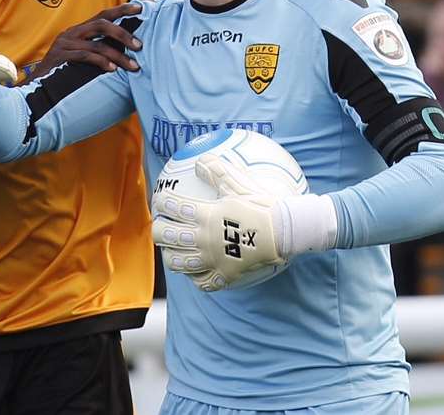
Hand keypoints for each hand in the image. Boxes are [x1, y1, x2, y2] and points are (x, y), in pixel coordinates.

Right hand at [31, 3, 142, 77]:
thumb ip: (97, 50)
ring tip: (133, 66)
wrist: (36, 87)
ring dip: (118, 56)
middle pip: (102, 24)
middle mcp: (71, 33)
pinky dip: (102, 62)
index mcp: (78, 31)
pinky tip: (112, 70)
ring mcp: (64, 44)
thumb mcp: (80, 58)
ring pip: (97, 44)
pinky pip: (85, 56)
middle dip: (123, 33)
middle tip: (139, 46)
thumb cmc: (63, 74)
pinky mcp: (60, 56)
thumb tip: (125, 52)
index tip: (140, 8)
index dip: (121, 10)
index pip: (102, 15)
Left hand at [151, 154, 285, 291]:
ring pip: (179, 262)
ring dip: (171, 256)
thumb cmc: (263, 205)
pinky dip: (195, 278)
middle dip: (158, 230)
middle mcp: (204, 239)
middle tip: (159, 226)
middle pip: (168, 236)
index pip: (174, 207)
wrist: (285, 231)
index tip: (159, 200)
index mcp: (206, 215)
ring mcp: (213, 259)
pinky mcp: (225, 274)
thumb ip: (217, 172)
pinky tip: (195, 273)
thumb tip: (199, 161)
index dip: (162, 202)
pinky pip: (203, 282)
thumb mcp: (239, 185)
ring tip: (171, 251)